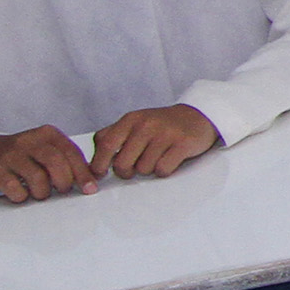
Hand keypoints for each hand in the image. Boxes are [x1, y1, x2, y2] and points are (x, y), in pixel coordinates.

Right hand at [0, 126, 96, 203]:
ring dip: (43, 192)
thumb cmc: (24, 155)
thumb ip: (68, 160)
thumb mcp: (47, 149)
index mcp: (47, 134)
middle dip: (64, 181)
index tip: (89, 188)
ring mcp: (9, 155)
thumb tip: (93, 179)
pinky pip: (15, 188)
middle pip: (55, 162)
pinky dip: (22, 196)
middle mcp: (28, 141)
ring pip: (37, 178)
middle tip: (61, 190)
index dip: (83, 173)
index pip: (71, 152)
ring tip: (40, 193)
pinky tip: (21, 194)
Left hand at [96, 104, 221, 179]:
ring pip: (144, 169)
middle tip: (133, 169)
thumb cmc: (160, 125)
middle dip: (126, 172)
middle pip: (123, 163)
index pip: (106, 144)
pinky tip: (168, 160)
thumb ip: (112, 136)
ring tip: (156, 158)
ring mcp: (165, 134)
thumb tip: (92, 161)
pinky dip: (164, 171)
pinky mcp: (182, 144)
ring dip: (148, 170)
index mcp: (131, 119)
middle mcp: (146, 125)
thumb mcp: (134, 123)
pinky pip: (163, 170)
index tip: (100, 173)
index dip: (99, 163)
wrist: (197, 116)